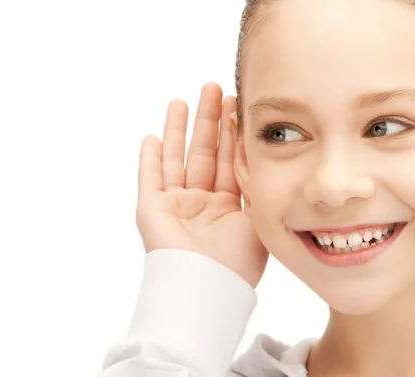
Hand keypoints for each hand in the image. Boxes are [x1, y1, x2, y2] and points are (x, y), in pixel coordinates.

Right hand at [135, 82, 267, 287]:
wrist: (210, 286)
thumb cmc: (239, 259)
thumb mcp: (258, 216)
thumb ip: (257, 186)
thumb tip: (266, 156)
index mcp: (227, 207)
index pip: (227, 160)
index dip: (230, 133)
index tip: (236, 104)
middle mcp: (201, 204)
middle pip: (203, 153)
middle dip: (208, 121)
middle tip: (214, 88)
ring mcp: (175, 207)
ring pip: (176, 159)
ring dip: (178, 131)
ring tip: (182, 100)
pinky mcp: (152, 210)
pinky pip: (149, 179)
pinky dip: (148, 159)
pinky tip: (152, 137)